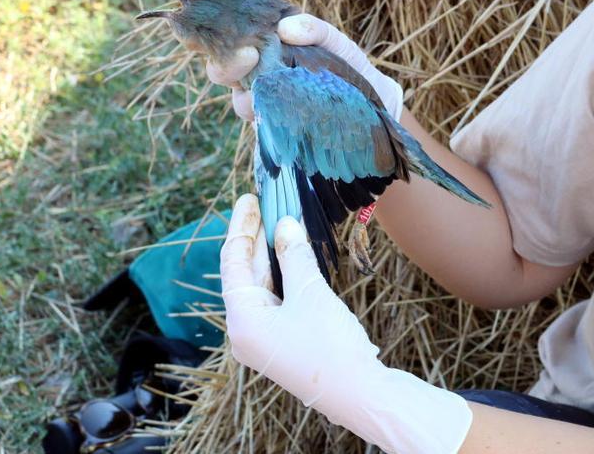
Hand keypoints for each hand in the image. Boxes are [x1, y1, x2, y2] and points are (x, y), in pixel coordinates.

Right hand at [206, 13, 403, 120]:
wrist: (374, 110)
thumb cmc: (351, 71)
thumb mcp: (337, 44)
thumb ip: (315, 30)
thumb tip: (285, 28)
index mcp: (269, 51)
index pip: (233, 43)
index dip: (224, 42)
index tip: (242, 45)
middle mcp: (261, 77)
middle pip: (224, 72)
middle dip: (226, 68)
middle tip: (248, 60)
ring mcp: (267, 105)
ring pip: (240, 101)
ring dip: (246, 97)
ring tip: (263, 93)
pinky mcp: (277, 131)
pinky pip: (260, 127)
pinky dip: (265, 120)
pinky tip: (277, 115)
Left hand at [220, 194, 471, 453]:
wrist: (360, 394)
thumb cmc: (331, 345)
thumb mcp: (311, 293)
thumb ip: (294, 256)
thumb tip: (285, 225)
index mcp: (241, 320)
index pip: (233, 262)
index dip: (241, 227)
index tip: (249, 199)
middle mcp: (245, 331)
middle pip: (246, 274)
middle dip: (258, 240)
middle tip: (267, 205)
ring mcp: (263, 340)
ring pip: (263, 288)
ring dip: (273, 258)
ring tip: (282, 224)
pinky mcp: (282, 344)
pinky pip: (276, 302)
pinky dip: (284, 278)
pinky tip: (294, 257)